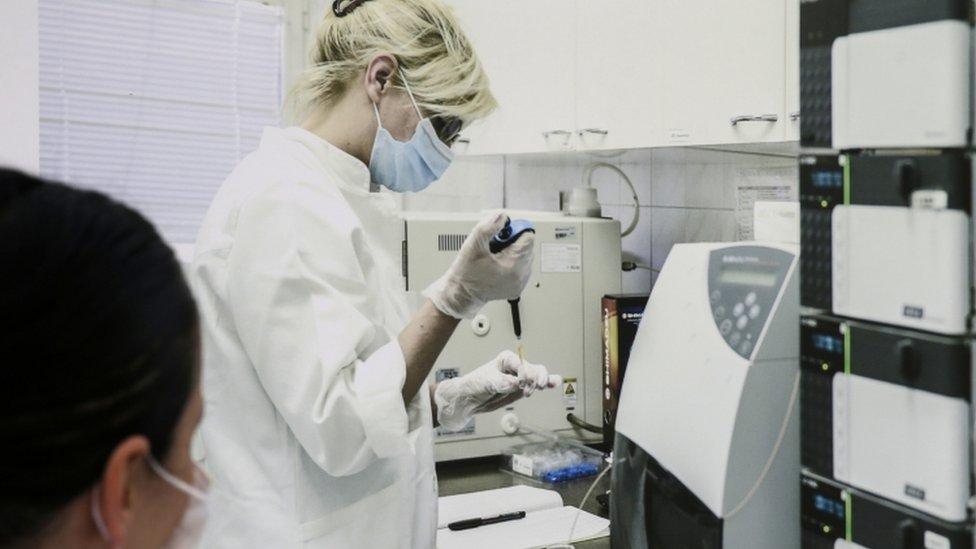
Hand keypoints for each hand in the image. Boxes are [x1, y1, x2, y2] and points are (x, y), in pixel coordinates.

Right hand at [424, 212, 533, 318]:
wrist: (460, 295)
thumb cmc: (465, 273)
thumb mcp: (473, 245)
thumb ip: (488, 227)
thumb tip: (502, 216)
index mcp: (513, 266)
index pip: (528, 238)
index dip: (515, 231)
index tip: (501, 234)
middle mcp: (520, 277)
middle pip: (528, 247)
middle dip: (513, 241)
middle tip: (495, 245)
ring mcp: (519, 284)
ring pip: (526, 257)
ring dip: (514, 251)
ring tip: (496, 255)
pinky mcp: (517, 288)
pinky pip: (522, 268)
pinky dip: (513, 262)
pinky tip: (498, 263)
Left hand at [434, 351, 560, 431]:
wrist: (469, 399)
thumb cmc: (473, 385)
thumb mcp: (485, 382)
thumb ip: (501, 382)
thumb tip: (515, 384)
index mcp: (506, 359)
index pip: (523, 365)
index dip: (525, 375)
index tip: (522, 385)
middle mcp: (516, 366)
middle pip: (534, 369)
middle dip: (535, 379)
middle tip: (529, 390)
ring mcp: (521, 378)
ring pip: (539, 375)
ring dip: (543, 381)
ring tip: (545, 386)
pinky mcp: (522, 388)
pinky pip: (537, 384)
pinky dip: (547, 383)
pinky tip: (555, 383)